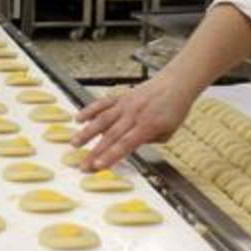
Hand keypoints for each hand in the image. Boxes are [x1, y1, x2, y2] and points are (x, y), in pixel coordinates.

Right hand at [70, 74, 199, 171]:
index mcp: (148, 126)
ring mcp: (125, 105)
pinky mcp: (121, 97)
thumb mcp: (168, 132)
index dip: (110, 156)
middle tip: (82, 165)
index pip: (125, 144)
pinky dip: (90, 110)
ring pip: (102, 119)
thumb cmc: (175, 109)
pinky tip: (78, 118)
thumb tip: (129, 146)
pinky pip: (103, 104)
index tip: (98, 166)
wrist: (176, 83)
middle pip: (110, 136)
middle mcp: (134, 115)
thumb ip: (148, 141)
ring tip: (74, 143)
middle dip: (95, 152)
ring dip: (87, 132)